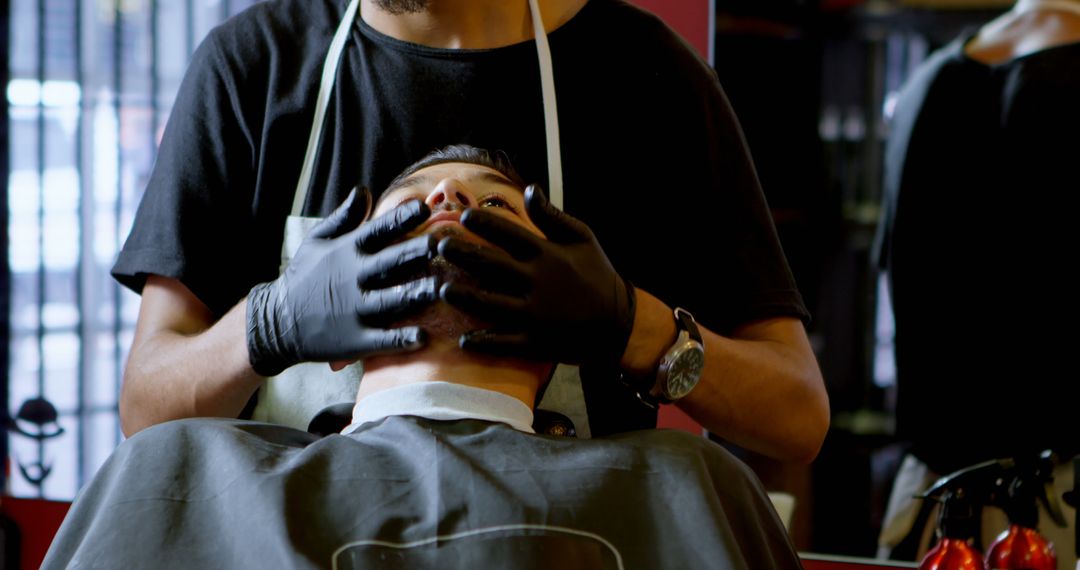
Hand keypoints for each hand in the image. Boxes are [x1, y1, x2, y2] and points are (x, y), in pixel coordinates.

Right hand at [246, 188, 437, 375]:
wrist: (278, 322)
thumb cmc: (305, 277)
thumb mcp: (318, 241)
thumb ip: (345, 217)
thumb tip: (364, 189)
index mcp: (346, 252)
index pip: (377, 230)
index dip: (400, 218)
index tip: (424, 207)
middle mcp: (352, 279)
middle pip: (388, 263)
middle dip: (413, 252)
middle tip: (439, 243)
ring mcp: (353, 311)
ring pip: (390, 301)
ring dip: (414, 294)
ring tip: (440, 288)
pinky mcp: (354, 340)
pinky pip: (381, 340)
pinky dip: (400, 340)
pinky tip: (423, 337)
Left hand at [437, 184, 634, 364]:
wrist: (618, 323)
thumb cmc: (597, 274)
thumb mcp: (583, 238)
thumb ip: (552, 216)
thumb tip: (529, 188)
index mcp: (548, 255)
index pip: (510, 234)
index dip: (484, 224)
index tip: (463, 217)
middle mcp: (539, 283)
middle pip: (491, 265)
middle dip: (462, 254)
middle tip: (438, 245)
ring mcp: (536, 315)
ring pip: (490, 304)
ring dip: (464, 297)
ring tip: (442, 289)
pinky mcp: (537, 342)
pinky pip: (504, 343)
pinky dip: (483, 341)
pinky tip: (463, 338)